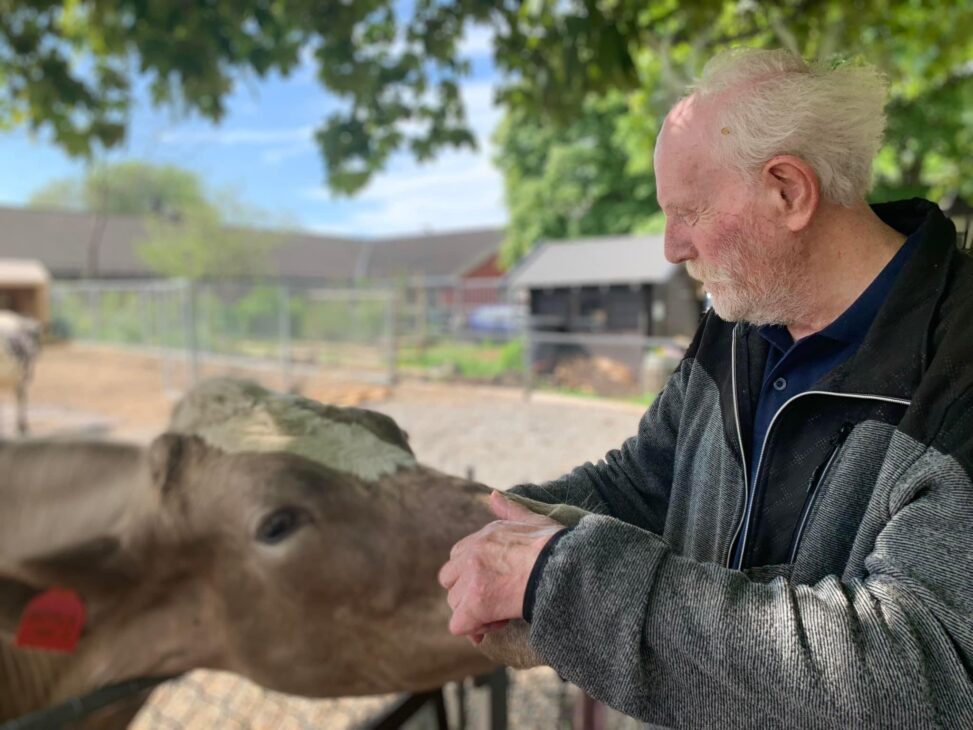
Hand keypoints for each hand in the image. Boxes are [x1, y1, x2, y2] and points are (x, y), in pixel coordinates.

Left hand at [438, 491, 563, 643]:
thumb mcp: (533, 519)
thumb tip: (493, 495)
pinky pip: (459, 625)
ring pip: (455, 604)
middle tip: (495, 601)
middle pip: (451, 580)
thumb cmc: (556, 547)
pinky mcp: (476, 603)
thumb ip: (510, 509)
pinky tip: (497, 623)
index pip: (459, 557)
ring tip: (502, 612)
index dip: (473, 575)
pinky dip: (474, 630)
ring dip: (474, 612)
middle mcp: (472, 553)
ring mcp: (472, 578)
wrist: (565, 567)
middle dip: (468, 593)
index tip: (494, 585)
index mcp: (485, 535)